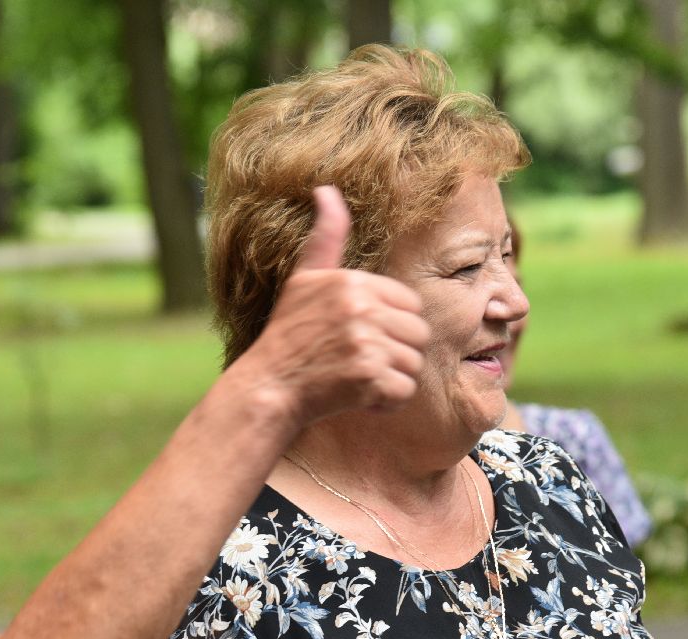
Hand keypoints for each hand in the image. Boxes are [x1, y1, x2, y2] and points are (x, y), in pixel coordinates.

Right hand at [234, 185, 426, 421]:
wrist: (269, 387)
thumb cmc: (289, 334)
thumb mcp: (304, 279)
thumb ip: (327, 237)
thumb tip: (326, 188)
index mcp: (352, 282)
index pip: (409, 304)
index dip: (390, 324)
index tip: (359, 335)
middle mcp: (361, 309)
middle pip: (418, 334)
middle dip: (396, 351)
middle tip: (361, 360)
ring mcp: (366, 344)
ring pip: (414, 364)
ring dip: (392, 378)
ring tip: (358, 377)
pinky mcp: (369, 379)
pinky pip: (404, 391)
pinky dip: (386, 402)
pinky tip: (360, 397)